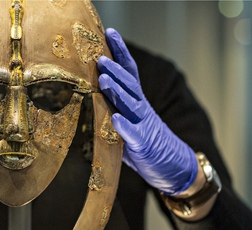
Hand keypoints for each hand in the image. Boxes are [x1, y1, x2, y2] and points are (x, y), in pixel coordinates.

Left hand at [97, 28, 197, 194]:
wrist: (171, 166)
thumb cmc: (142, 142)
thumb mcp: (127, 121)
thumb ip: (111, 108)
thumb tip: (87, 97)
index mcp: (135, 101)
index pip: (129, 72)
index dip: (120, 53)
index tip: (110, 33)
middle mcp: (140, 109)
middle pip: (128, 85)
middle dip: (114, 69)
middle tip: (100, 57)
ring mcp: (143, 125)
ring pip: (130, 105)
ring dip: (117, 91)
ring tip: (104, 80)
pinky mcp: (143, 144)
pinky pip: (133, 134)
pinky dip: (124, 126)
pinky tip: (115, 119)